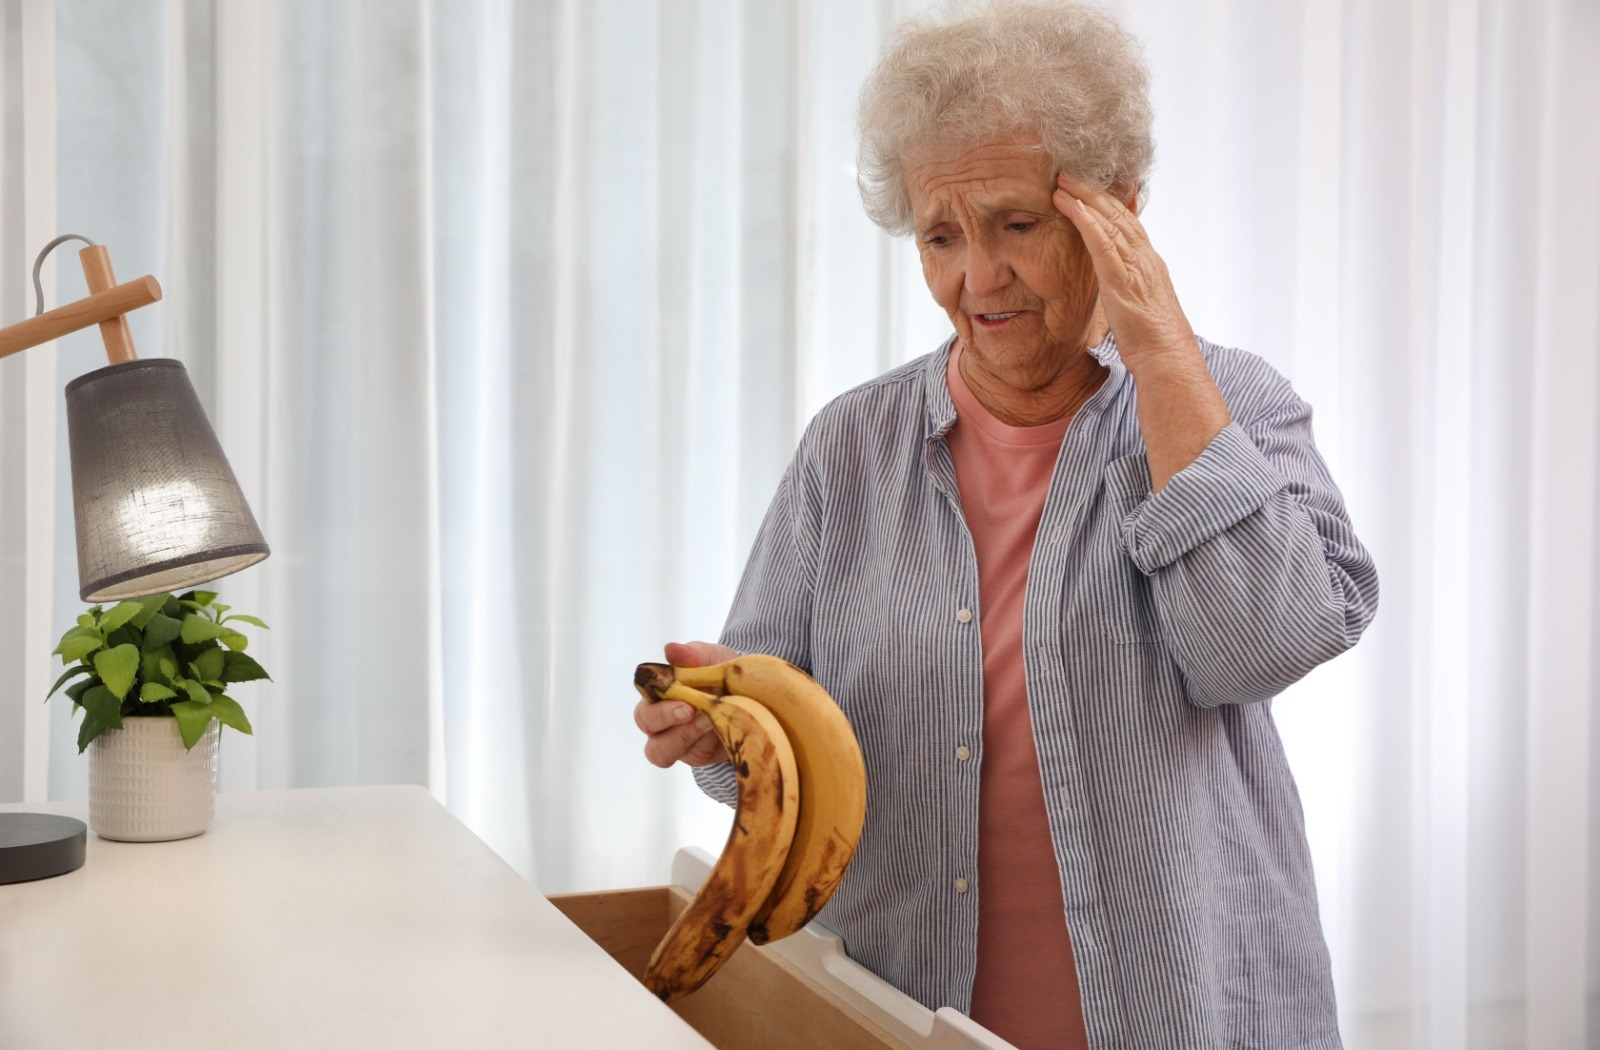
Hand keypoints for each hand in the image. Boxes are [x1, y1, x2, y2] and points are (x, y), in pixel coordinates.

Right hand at [634, 640, 735, 767]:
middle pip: (652, 743)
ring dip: (690, 738)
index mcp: (657, 701)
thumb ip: (692, 654)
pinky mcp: (699, 755)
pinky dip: (711, 743)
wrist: (749, 687)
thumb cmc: (719, 670)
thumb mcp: (711, 657)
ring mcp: (680, 745)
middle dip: (674, 729)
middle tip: (695, 713)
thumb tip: (671, 650)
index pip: (644, 712)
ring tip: (712, 721)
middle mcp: (662, 728)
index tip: (685, 704)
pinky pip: (697, 756)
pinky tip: (725, 727)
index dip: (660, 712)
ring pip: (668, 754)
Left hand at [1054, 176, 1196, 369]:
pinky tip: (1073, 208)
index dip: (1107, 202)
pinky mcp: (1124, 283)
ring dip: (1085, 200)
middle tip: (1068, 173)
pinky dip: (1089, 224)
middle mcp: (1145, 259)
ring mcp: (1136, 268)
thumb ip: (1127, 287)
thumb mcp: (1138, 306)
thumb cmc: (1152, 340)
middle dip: (1092, 191)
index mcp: (1149, 263)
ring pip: (1110, 224)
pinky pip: (1105, 247)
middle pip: (1118, 214)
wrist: (1168, 359)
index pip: (1128, 222)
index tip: (1087, 186)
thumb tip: (1115, 285)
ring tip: (1062, 183)